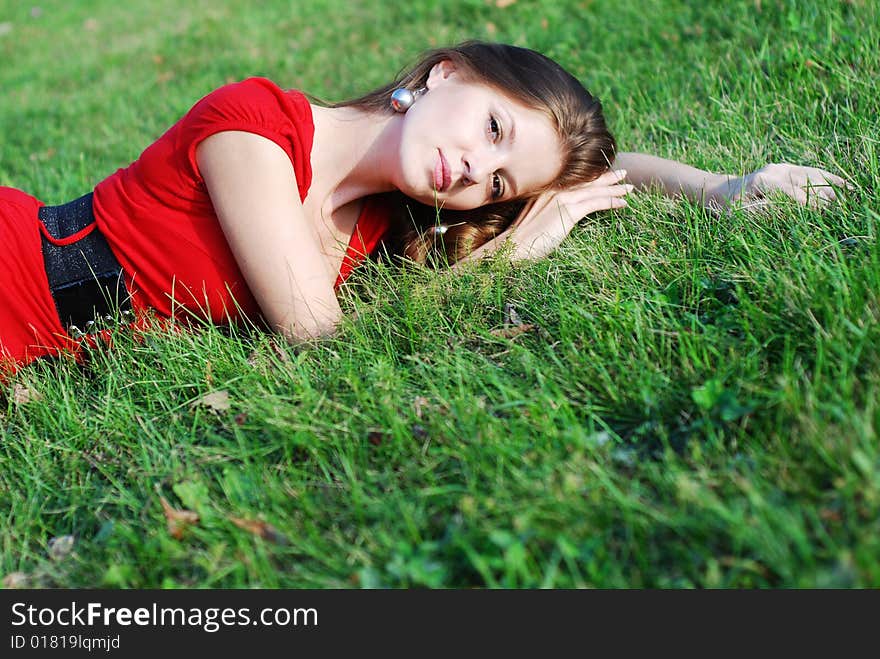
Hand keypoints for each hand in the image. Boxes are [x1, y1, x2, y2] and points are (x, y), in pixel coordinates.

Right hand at [507, 169, 631, 258]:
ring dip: (614, 190)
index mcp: (547, 191)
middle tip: (623, 173)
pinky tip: (622, 204)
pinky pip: (596, 203)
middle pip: (587, 181)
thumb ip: (545, 215)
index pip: (575, 181)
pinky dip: (611, 202)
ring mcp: (562, 199)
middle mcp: (556, 190)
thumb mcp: (533, 222)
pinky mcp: (569, 212)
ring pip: (595, 191)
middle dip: (607, 178)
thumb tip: (555, 220)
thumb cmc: (520, 241)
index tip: (604, 175)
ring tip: (629, 189)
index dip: (591, 177)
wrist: (513, 247)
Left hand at [717, 163, 850, 209]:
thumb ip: (760, 213)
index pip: (790, 191)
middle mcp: (775, 170)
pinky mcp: (790, 169)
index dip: (804, 203)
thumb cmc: (730, 207)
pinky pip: (812, 172)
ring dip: (830, 188)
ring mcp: (784, 167)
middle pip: (805, 182)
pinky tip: (844, 186)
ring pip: (812, 175)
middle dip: (821, 197)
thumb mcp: (739, 214)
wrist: (726, 190)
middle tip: (836, 211)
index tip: (818, 214)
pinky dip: (829, 178)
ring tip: (845, 200)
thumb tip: (785, 214)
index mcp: (763, 180)